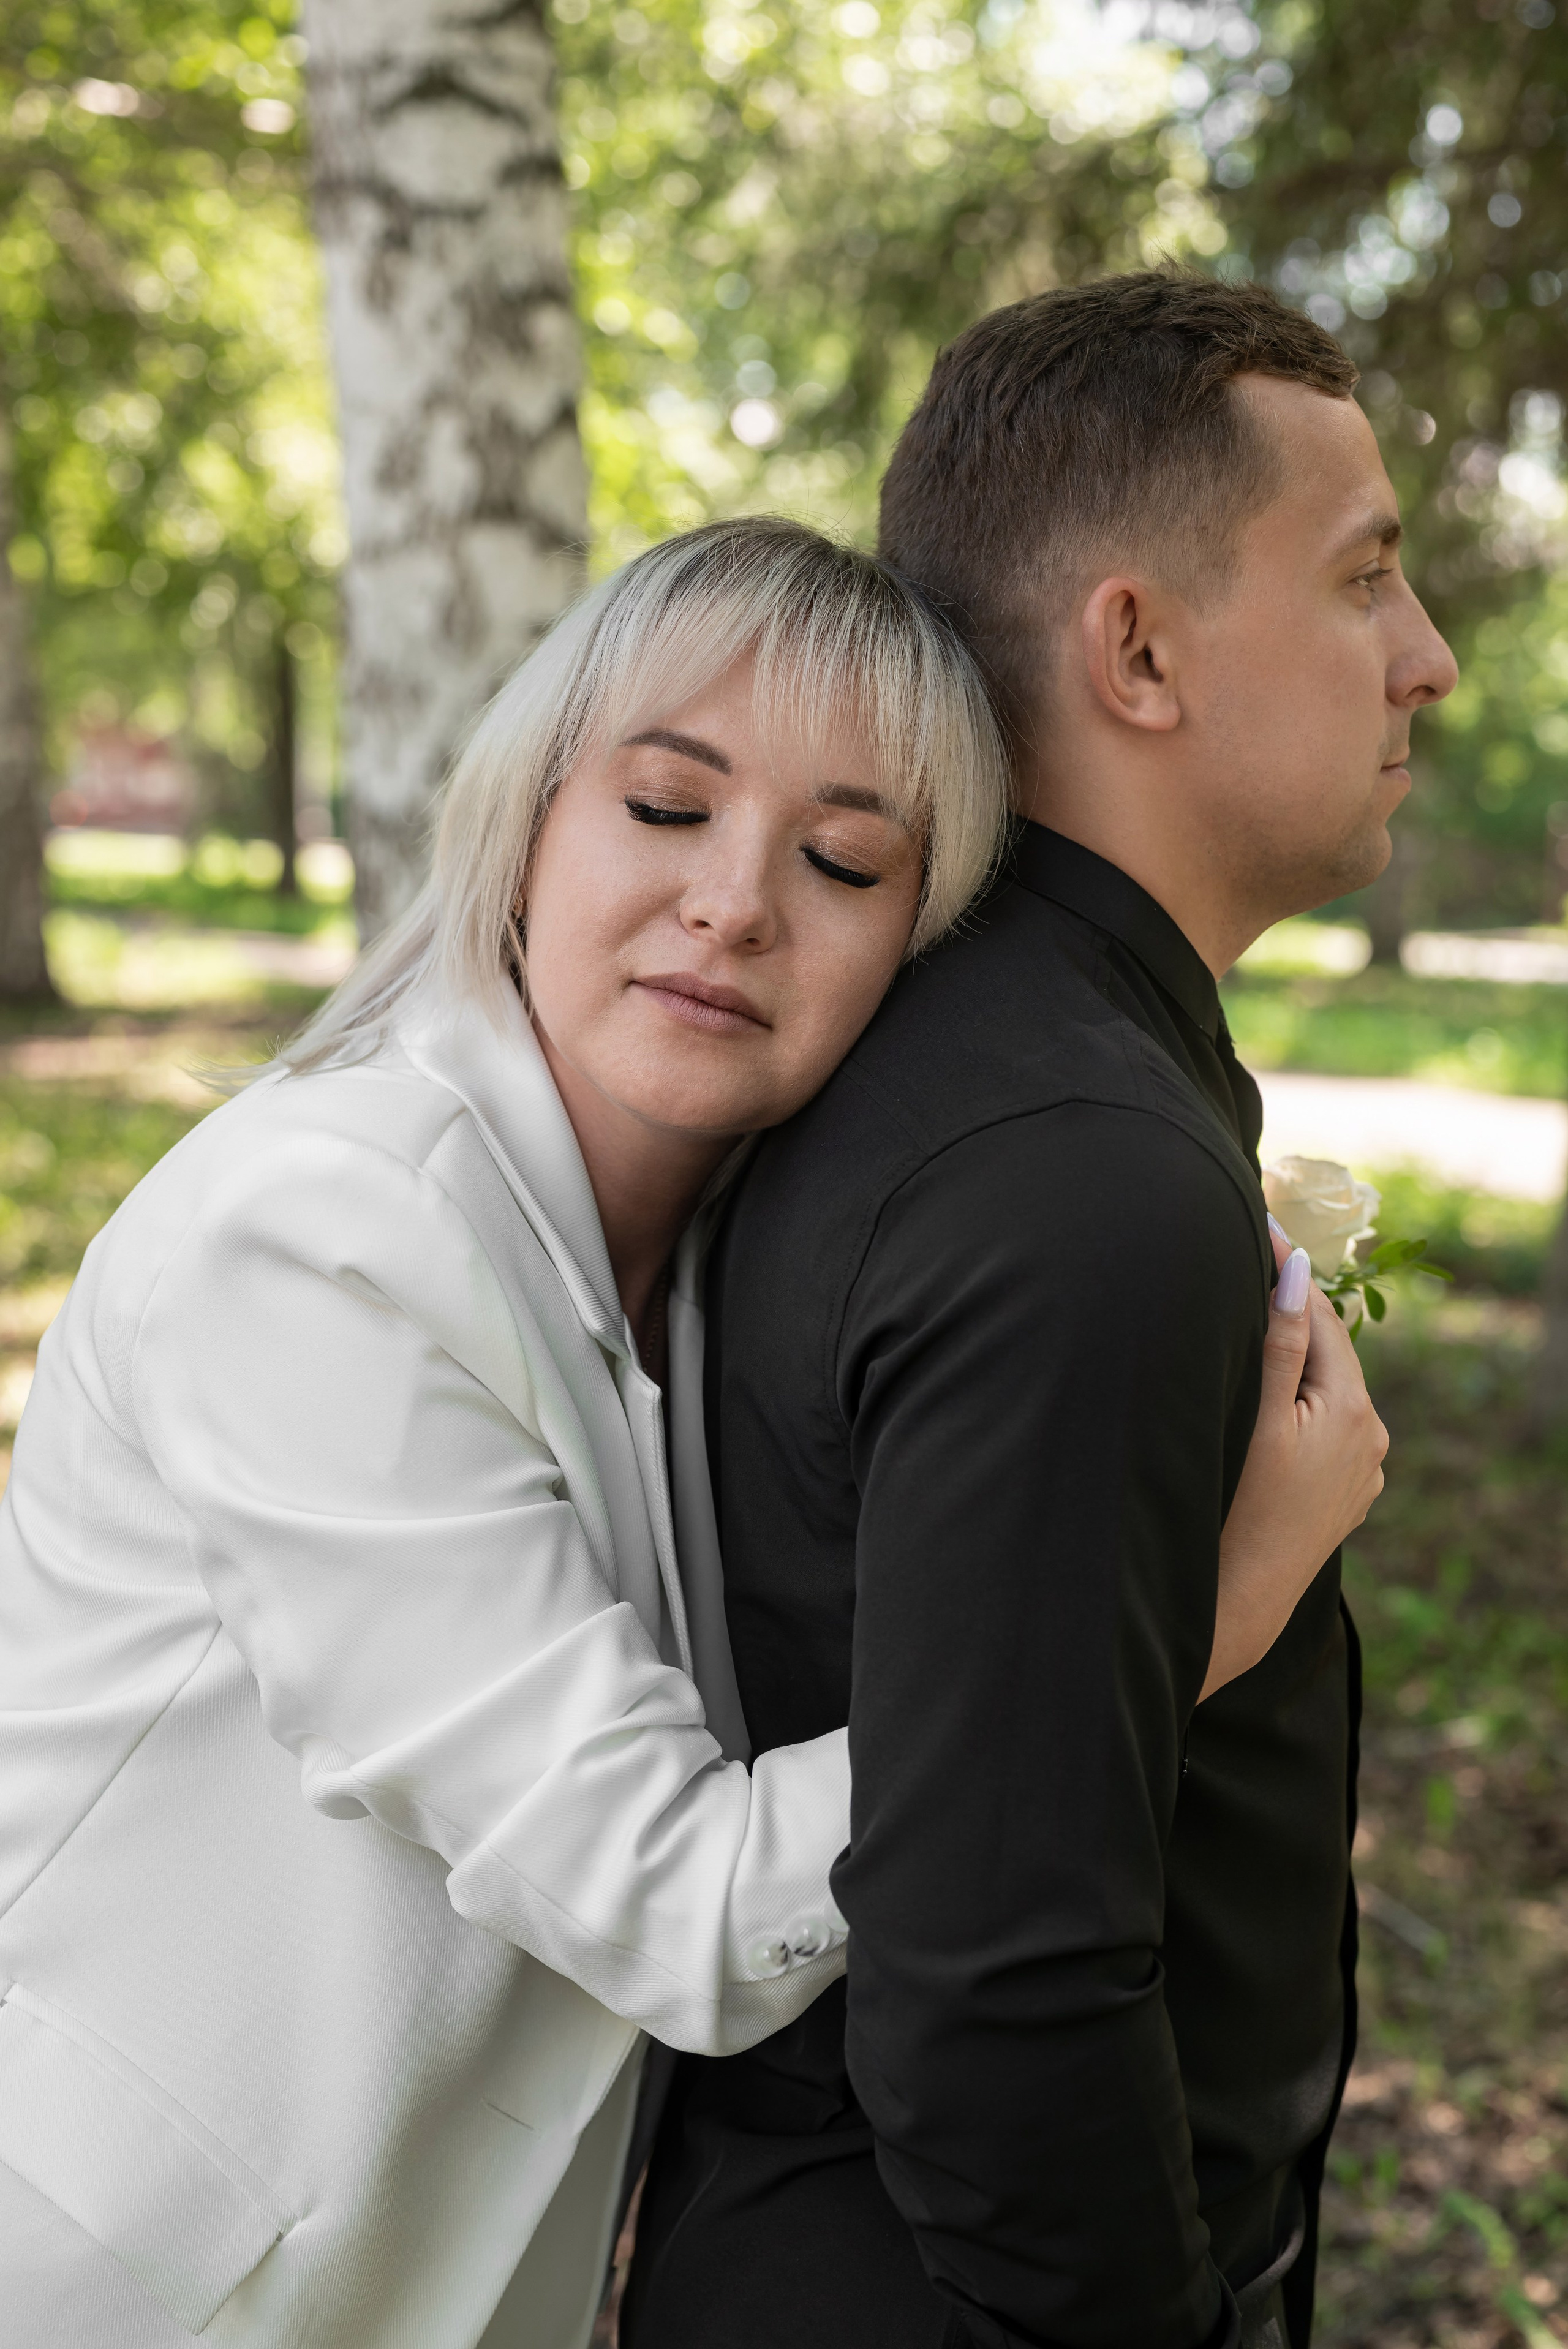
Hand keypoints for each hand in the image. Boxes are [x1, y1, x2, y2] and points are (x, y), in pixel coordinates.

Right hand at [1199, 1218, 1387, 1701]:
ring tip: (1250, 1328)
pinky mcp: (1347, 1495)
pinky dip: (1298, 1408)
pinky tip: (1265, 1407)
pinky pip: (1324, 1430)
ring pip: (1325, 1392)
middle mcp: (1371, 1437)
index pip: (1317, 1315)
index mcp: (1353, 1409)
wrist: (1239, 1600)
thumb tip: (1296, 1266)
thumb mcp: (1259, 1415)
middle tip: (1249, 1263)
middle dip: (1289, 1313)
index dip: (1284, 1271)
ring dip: (1294, 1364)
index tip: (1258, 1224)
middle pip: (1326, 1352)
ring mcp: (1363, 1471)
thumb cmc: (1238, 1506)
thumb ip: (1280, 1340)